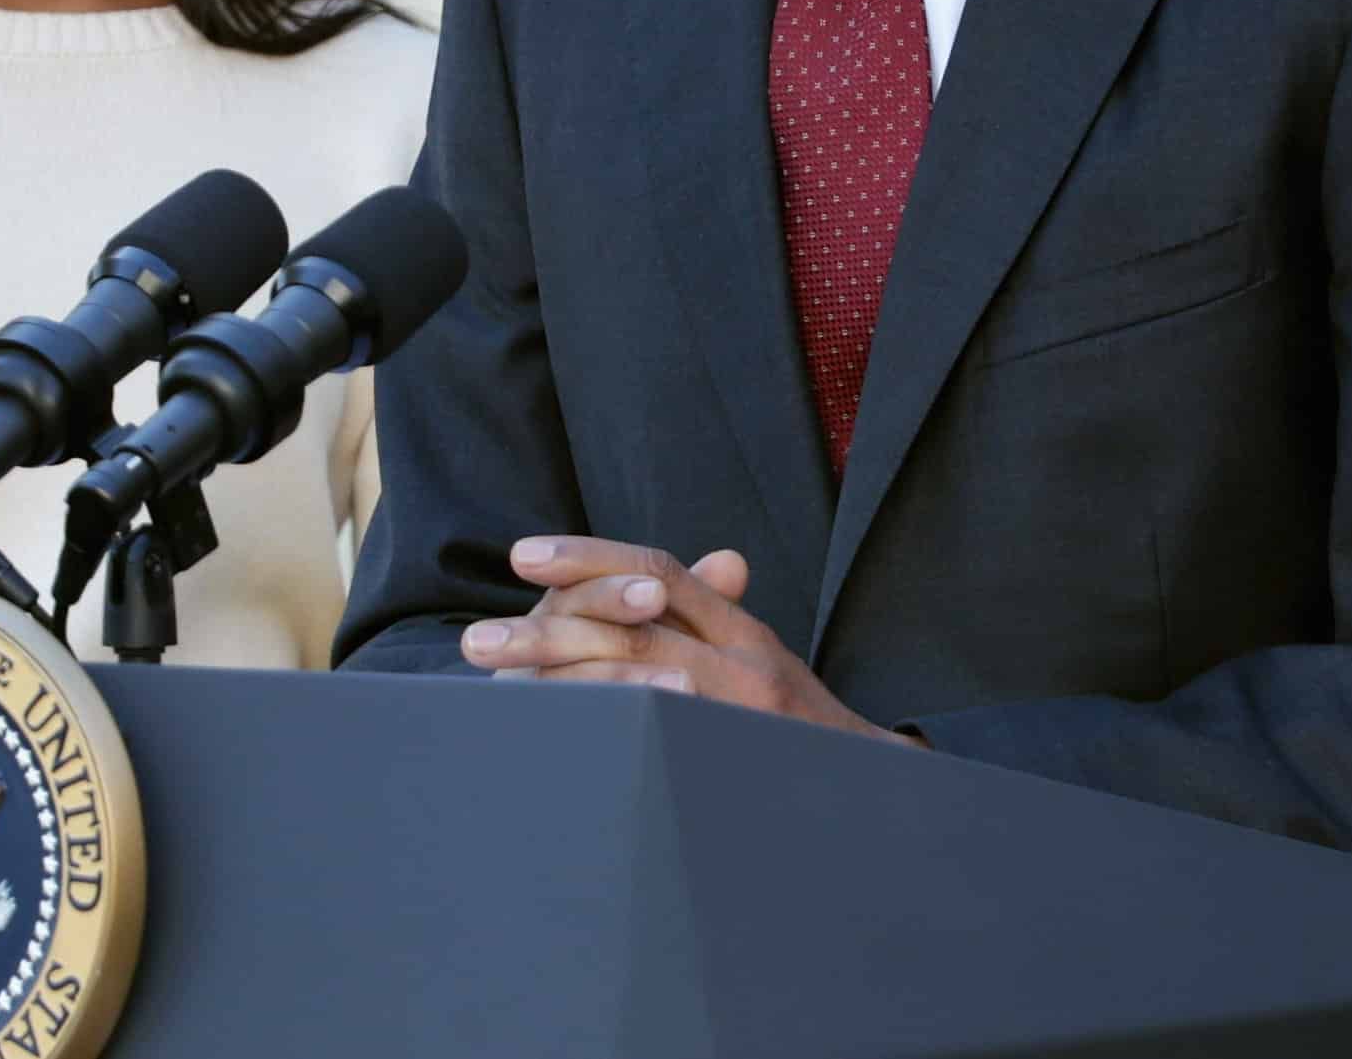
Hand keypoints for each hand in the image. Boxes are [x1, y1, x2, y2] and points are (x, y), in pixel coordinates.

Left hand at [460, 537, 920, 747]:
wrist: (876, 796)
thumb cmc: (800, 724)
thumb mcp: (762, 657)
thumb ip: (720, 610)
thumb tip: (718, 562)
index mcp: (741, 631)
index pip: (657, 569)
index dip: (589, 556)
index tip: (521, 554)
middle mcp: (741, 665)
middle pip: (631, 631)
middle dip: (544, 633)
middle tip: (475, 641)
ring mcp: (737, 718)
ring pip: (633, 688)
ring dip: (554, 686)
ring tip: (493, 689)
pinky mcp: (726, 768)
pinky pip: (651, 743)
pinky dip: (596, 736)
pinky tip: (546, 739)